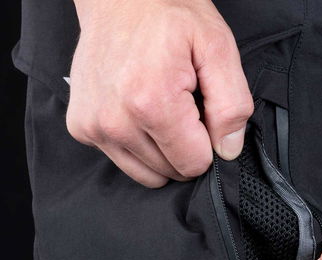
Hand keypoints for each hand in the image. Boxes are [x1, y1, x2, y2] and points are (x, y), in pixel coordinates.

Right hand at [67, 0, 252, 186]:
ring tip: (160, 109)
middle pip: (172, 171)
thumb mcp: (217, 48)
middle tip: (180, 105)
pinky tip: (138, 112)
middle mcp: (116, 122)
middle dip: (185, 146)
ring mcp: (94, 127)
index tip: (201, 113)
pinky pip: (125, 161)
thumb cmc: (168, 15)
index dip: (207, 143)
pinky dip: (138, 146)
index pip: (194, 164)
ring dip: (162, 151)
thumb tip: (227, 150)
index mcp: (152, 104)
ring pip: (148, 174)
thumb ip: (232, 106)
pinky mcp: (82, 128)